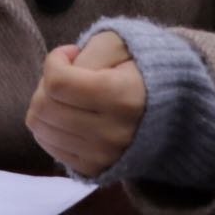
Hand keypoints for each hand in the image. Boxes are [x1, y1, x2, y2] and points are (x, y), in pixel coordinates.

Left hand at [24, 30, 146, 177]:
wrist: (173, 110)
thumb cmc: (140, 68)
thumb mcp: (117, 44)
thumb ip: (85, 55)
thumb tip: (54, 78)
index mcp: (121, 97)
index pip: (58, 82)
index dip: (54, 61)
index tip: (70, 53)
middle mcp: (111, 134)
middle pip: (43, 108)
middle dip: (45, 84)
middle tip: (65, 74)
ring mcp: (103, 157)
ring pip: (41, 129)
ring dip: (45, 105)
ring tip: (68, 95)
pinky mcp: (94, 170)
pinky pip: (50, 148)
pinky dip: (51, 127)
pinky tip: (71, 114)